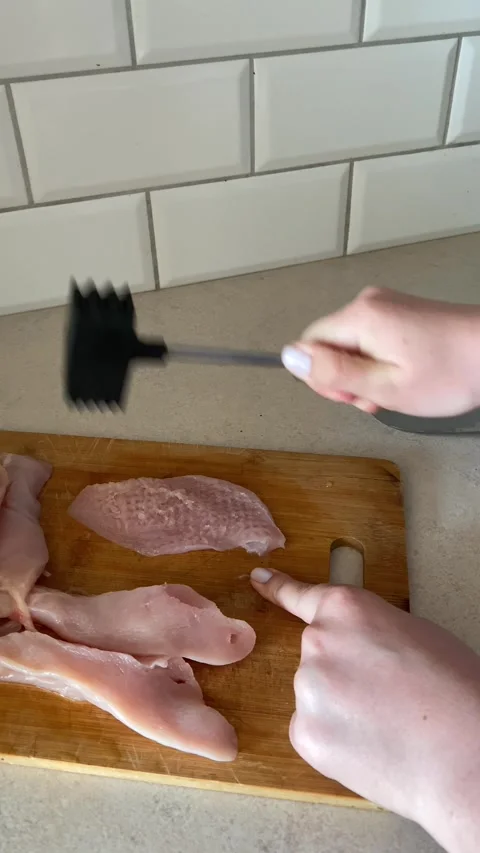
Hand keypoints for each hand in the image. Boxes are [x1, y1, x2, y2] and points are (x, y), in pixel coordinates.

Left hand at [250, 568, 479, 852]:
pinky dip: (336, 738)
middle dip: (344, 673)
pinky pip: (314, 730)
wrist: (461, 750)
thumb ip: (370, 630)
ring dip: (340, 707)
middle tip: (388, 695)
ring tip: (387, 723)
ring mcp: (306, 688)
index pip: (303, 595)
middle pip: (318, 656)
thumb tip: (360, 647)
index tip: (259, 578)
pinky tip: (371, 745)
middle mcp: (316, 643)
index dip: (279, 587)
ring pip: (317, 696)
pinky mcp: (304, 733)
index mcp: (346, 609)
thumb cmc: (453, 688)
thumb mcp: (413, 632)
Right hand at [281, 287, 479, 416]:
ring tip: (395, 388)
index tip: (352, 393)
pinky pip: (370, 341)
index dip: (324, 377)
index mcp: (360, 317)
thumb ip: (333, 372)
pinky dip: (380, 363)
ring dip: (364, 374)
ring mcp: (385, 306)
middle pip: (329, 344)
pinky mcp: (399, 313)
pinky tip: (402, 375)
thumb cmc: (450, 372)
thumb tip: (290, 357)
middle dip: (346, 377)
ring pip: (350, 346)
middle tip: (377, 395)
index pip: (309, 345)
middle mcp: (369, 303)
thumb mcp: (384, 385)